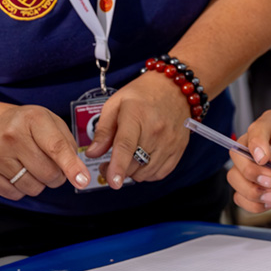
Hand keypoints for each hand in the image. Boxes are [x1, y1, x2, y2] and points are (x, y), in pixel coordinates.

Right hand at [0, 100, 90, 199]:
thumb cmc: (25, 125)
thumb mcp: (50, 121)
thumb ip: (67, 144)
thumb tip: (79, 173)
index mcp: (32, 118)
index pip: (56, 147)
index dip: (71, 166)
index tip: (82, 179)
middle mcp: (11, 135)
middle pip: (47, 172)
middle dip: (56, 176)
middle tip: (50, 165)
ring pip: (33, 187)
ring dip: (39, 183)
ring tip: (30, 166)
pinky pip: (15, 194)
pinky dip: (21, 189)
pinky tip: (16, 171)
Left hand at [86, 70, 191, 187]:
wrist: (175, 88)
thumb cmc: (143, 94)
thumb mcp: (116, 103)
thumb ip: (103, 130)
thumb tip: (92, 153)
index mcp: (136, 115)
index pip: (126, 145)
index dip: (118, 166)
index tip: (113, 182)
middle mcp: (156, 130)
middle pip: (133, 164)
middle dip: (117, 169)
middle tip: (108, 163)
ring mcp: (169, 141)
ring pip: (145, 173)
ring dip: (132, 172)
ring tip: (126, 159)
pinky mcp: (178, 149)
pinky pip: (160, 174)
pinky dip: (147, 173)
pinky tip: (142, 161)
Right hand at [227, 110, 270, 212]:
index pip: (255, 131)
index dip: (255, 145)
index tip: (264, 159)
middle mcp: (258, 143)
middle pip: (237, 155)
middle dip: (251, 172)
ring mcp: (255, 165)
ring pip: (235, 177)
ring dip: (250, 191)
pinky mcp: (257, 184)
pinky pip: (241, 195)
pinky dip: (252, 204)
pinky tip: (270, 203)